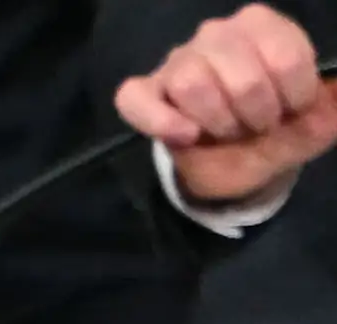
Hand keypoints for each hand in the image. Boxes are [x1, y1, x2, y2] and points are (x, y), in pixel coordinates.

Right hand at [116, 4, 336, 205]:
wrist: (234, 165)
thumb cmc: (274, 131)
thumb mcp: (313, 121)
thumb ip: (329, 105)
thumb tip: (333, 92)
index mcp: (261, 27)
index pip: (285, 56)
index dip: (294, 97)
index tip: (292, 112)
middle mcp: (217, 34)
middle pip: (240, 73)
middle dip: (256, 115)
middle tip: (258, 127)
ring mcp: (177, 62)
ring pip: (191, 82)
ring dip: (217, 122)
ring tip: (226, 132)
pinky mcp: (143, 93)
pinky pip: (136, 99)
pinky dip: (162, 122)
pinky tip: (187, 136)